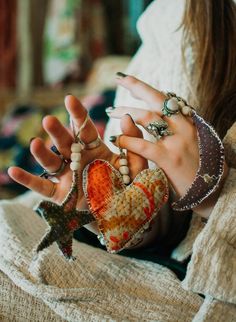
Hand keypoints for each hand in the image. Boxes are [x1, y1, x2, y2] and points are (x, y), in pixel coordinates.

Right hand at [8, 95, 146, 217]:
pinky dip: (27, 180)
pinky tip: (13, 171)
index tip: (70, 99)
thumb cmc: (130, 186)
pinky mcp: (61, 195)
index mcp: (95, 149)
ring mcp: (68, 177)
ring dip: (42, 153)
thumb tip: (126, 117)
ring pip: (52, 162)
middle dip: (57, 132)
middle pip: (65, 143)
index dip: (78, 115)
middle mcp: (79, 159)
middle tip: (49, 120)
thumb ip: (133, 142)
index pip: (85, 129)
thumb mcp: (137, 164)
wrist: (126, 212)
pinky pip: (42, 187)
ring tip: (35, 143)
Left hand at [108, 75, 227, 217]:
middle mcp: (184, 127)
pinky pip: (144, 145)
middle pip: (158, 99)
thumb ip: (178, 129)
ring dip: (127, 112)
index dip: (147, 89)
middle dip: (137, 86)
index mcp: (189, 122)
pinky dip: (128, 141)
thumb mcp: (192, 142)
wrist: (213, 190)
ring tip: (112, 112)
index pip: (167, 99)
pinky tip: (118, 140)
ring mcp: (177, 142)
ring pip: (149, 118)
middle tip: (120, 78)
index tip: (130, 82)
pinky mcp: (170, 159)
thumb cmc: (199, 167)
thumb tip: (161, 117)